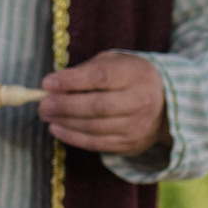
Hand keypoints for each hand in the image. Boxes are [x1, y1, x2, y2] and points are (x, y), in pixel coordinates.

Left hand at [40, 51, 167, 156]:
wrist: (165, 103)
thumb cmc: (128, 78)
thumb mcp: (114, 63)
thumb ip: (86, 70)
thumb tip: (53, 84)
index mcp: (137, 74)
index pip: (101, 77)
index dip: (71, 81)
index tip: (47, 83)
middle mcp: (142, 101)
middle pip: (98, 106)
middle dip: (64, 105)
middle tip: (42, 104)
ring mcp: (139, 125)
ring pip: (95, 127)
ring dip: (64, 122)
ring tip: (46, 115)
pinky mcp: (131, 144)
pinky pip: (97, 143)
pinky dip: (72, 137)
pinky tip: (57, 129)